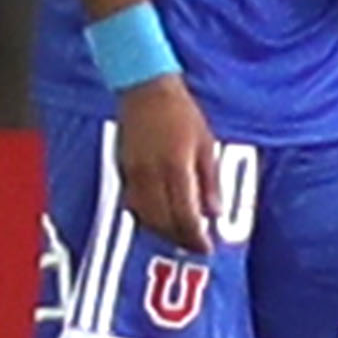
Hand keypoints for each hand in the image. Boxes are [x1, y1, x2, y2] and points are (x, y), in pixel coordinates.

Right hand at [112, 69, 220, 252]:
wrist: (145, 90)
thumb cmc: (181, 113)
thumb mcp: (205, 145)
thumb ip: (209, 181)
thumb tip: (214, 212)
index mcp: (176, 168)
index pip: (184, 214)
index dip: (195, 236)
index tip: (206, 247)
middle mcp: (151, 175)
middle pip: (162, 221)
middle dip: (178, 238)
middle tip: (193, 247)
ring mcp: (133, 173)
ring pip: (144, 216)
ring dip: (161, 231)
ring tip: (177, 236)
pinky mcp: (123, 169)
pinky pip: (133, 203)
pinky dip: (146, 216)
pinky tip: (158, 217)